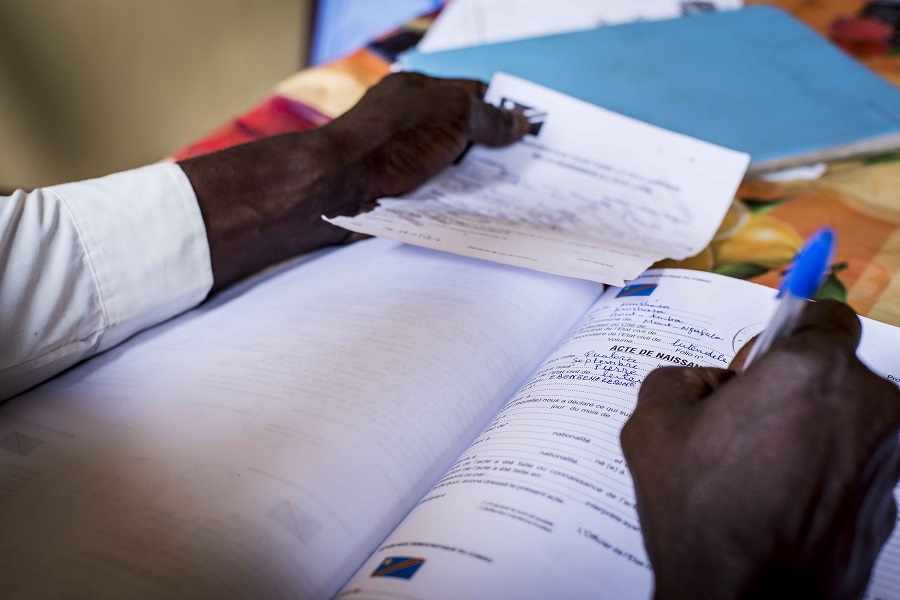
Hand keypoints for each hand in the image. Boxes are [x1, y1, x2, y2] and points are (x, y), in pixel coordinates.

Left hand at [323, 71, 529, 200]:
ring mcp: (400, 158)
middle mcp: (408, 123)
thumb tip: (518, 122)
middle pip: (462, 134)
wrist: (338, 187)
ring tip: (511, 194)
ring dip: (475, 181)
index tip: (530, 131)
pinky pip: (435, 196)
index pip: (470, 94)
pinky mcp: (396, 191)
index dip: (501, 110)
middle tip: (528, 167)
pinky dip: (455, 202)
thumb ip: (487, 117)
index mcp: (417, 92)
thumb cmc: (387, 141)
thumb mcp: (451, 115)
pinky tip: (476, 211)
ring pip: (450, 169)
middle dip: (492, 150)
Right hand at [620, 300, 899, 598]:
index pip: (826, 316)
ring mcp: (885, 462)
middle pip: (835, 374)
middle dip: (792, 391)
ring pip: (845, 423)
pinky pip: (851, 469)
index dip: (786, 336)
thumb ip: (679, 378)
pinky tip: (777, 504)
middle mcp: (868, 408)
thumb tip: (703, 385)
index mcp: (814, 371)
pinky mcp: (887, 508)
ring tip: (755, 474)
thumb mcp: (653, 423)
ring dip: (808, 434)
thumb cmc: (703, 511)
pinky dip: (822, 476)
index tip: (758, 366)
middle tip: (743, 425)